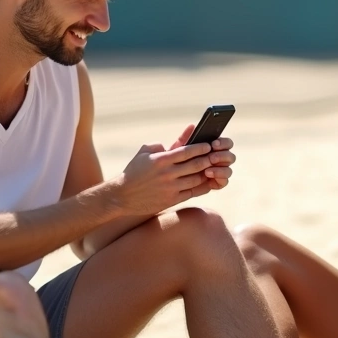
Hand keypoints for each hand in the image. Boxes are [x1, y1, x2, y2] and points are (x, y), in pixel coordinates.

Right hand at [112, 126, 232, 214]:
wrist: (122, 196)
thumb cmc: (134, 171)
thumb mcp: (144, 153)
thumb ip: (162, 145)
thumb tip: (179, 137)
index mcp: (161, 160)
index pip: (187, 151)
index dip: (201, 148)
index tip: (208, 145)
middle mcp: (167, 174)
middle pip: (195, 165)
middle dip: (208, 159)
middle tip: (216, 155)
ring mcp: (170, 188)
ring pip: (196, 179)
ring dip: (207, 173)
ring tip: (213, 167)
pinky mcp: (172, 200)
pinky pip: (192, 192)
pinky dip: (202, 186)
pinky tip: (207, 181)